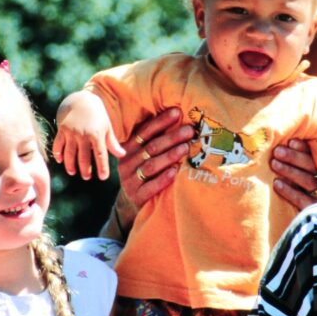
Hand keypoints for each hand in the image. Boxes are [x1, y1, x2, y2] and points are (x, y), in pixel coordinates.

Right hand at [52, 91, 124, 180]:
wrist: (81, 100)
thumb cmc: (97, 115)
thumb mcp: (107, 127)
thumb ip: (113, 143)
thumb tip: (122, 155)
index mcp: (97, 134)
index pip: (100, 154)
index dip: (102, 167)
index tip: (103, 177)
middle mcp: (83, 135)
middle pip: (84, 157)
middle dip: (85, 169)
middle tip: (87, 177)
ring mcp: (71, 133)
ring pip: (70, 154)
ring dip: (70, 165)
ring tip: (73, 172)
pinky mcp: (62, 130)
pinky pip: (58, 145)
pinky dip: (58, 154)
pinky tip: (60, 161)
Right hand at [104, 108, 192, 236]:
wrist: (132, 202)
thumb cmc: (144, 172)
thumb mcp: (143, 154)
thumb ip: (155, 139)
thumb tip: (178, 116)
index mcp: (128, 148)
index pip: (144, 132)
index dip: (161, 121)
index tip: (177, 112)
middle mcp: (127, 162)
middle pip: (151, 147)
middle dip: (171, 137)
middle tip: (189, 130)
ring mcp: (130, 180)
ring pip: (151, 165)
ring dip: (169, 156)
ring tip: (185, 148)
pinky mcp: (136, 196)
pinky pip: (150, 187)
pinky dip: (163, 178)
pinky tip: (175, 171)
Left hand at [270, 139, 316, 209]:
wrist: (306, 227)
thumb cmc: (298, 198)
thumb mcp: (299, 180)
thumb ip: (296, 166)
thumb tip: (282, 147)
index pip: (315, 157)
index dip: (303, 149)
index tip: (290, 141)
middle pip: (312, 167)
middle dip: (294, 157)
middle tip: (277, 151)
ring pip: (308, 181)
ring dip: (290, 171)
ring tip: (274, 164)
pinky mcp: (314, 212)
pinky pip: (302, 200)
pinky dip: (289, 191)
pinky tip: (277, 184)